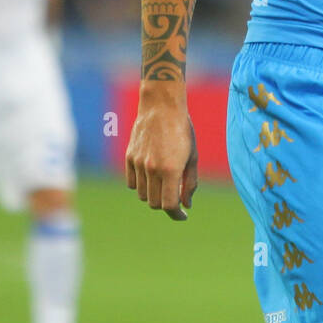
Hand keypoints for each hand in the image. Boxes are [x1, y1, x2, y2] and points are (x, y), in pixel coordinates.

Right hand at [126, 85, 198, 219]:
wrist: (161, 107)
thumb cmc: (182, 131)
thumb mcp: (192, 156)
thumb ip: (190, 182)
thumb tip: (186, 205)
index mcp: (171, 169)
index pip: (169, 205)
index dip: (177, 214)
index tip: (183, 215)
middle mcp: (152, 169)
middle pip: (155, 203)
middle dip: (166, 205)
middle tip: (175, 198)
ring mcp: (138, 163)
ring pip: (143, 195)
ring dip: (153, 195)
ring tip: (164, 183)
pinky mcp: (129, 158)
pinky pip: (132, 183)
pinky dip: (141, 185)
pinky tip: (151, 176)